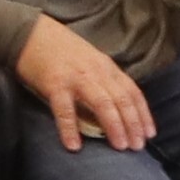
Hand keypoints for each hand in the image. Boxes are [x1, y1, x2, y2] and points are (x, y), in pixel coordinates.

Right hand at [10, 17, 155, 151]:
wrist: (30, 33)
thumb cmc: (59, 50)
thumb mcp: (89, 60)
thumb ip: (102, 79)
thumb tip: (115, 107)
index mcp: (106, 66)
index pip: (132, 91)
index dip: (143, 113)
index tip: (149, 133)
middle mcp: (96, 71)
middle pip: (121, 100)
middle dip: (133, 124)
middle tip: (137, 146)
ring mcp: (76, 77)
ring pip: (102, 103)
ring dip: (114, 126)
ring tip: (119, 146)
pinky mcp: (55, 84)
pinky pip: (64, 110)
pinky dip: (70, 129)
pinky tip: (74, 146)